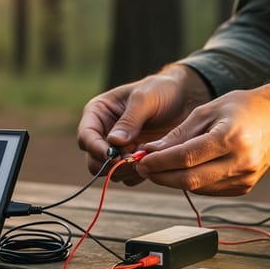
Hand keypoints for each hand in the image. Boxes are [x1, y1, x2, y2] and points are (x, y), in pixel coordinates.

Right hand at [77, 64, 211, 184]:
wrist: (184, 100)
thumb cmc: (161, 91)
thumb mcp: (145, 99)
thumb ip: (129, 120)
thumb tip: (113, 142)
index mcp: (97, 114)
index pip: (86, 137)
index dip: (96, 149)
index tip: (114, 156)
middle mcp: (103, 134)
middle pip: (93, 161)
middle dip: (112, 165)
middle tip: (134, 160)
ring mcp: (117, 150)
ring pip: (110, 173)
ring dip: (128, 170)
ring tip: (149, 155)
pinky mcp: (131, 161)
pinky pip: (128, 177)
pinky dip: (140, 174)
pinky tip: (155, 160)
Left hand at [134, 81, 269, 195]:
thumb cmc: (241, 109)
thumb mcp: (207, 111)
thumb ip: (178, 134)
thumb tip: (151, 151)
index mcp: (232, 137)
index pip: (187, 157)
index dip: (160, 161)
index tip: (141, 159)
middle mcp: (242, 161)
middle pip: (191, 179)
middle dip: (162, 175)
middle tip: (143, 167)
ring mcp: (246, 178)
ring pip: (198, 188)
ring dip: (173, 180)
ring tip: (159, 167)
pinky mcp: (245, 187)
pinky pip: (209, 190)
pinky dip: (191, 182)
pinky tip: (181, 171)